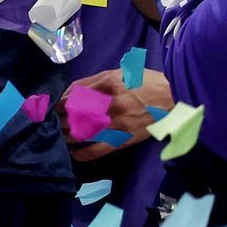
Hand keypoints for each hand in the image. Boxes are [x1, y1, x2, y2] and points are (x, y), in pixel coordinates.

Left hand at [57, 67, 173, 162]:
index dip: (60, 104)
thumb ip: (93, 81)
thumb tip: (68, 93)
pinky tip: (73, 152)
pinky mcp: (123, 139)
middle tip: (52, 122)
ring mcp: (116, 124)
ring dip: (66, 135)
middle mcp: (110, 105)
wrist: (174, 97)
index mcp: (108, 84)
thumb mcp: (120, 72)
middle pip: (74, 115)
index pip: (73, 96)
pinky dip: (82, 153)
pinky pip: (97, 150)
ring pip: (82, 133)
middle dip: (60, 120)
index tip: (53, 107)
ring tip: (59, 135)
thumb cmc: (145, 81)